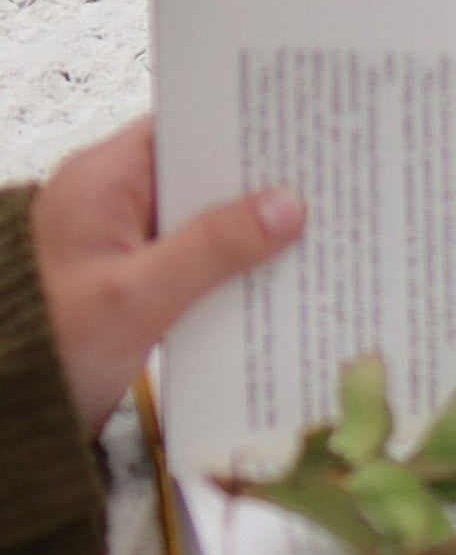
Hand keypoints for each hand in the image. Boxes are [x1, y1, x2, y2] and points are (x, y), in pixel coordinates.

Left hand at [29, 118, 305, 433]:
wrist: (1, 431)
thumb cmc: (45, 351)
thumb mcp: (135, 297)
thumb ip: (213, 248)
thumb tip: (289, 207)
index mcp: (104, 179)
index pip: (187, 126)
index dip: (244, 123)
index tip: (303, 125)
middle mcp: (115, 200)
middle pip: (203, 173)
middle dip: (258, 182)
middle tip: (325, 179)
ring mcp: (125, 243)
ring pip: (204, 219)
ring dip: (249, 229)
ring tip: (316, 225)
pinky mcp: (135, 282)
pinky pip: (194, 258)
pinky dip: (229, 266)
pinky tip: (273, 275)